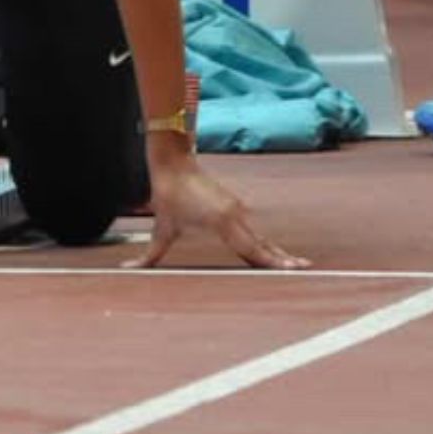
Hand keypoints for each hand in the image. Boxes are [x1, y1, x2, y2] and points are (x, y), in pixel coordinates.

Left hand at [125, 150, 307, 270]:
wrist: (174, 162)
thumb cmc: (167, 195)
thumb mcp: (161, 228)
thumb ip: (149, 255)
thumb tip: (127, 269)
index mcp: (223, 221)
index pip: (251, 248)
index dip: (270, 260)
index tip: (290, 269)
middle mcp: (236, 215)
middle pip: (262, 244)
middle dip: (281, 259)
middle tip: (305, 271)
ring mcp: (238, 210)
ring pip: (260, 237)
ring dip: (275, 252)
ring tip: (296, 266)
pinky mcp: (235, 207)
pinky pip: (253, 230)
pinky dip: (264, 243)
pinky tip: (274, 253)